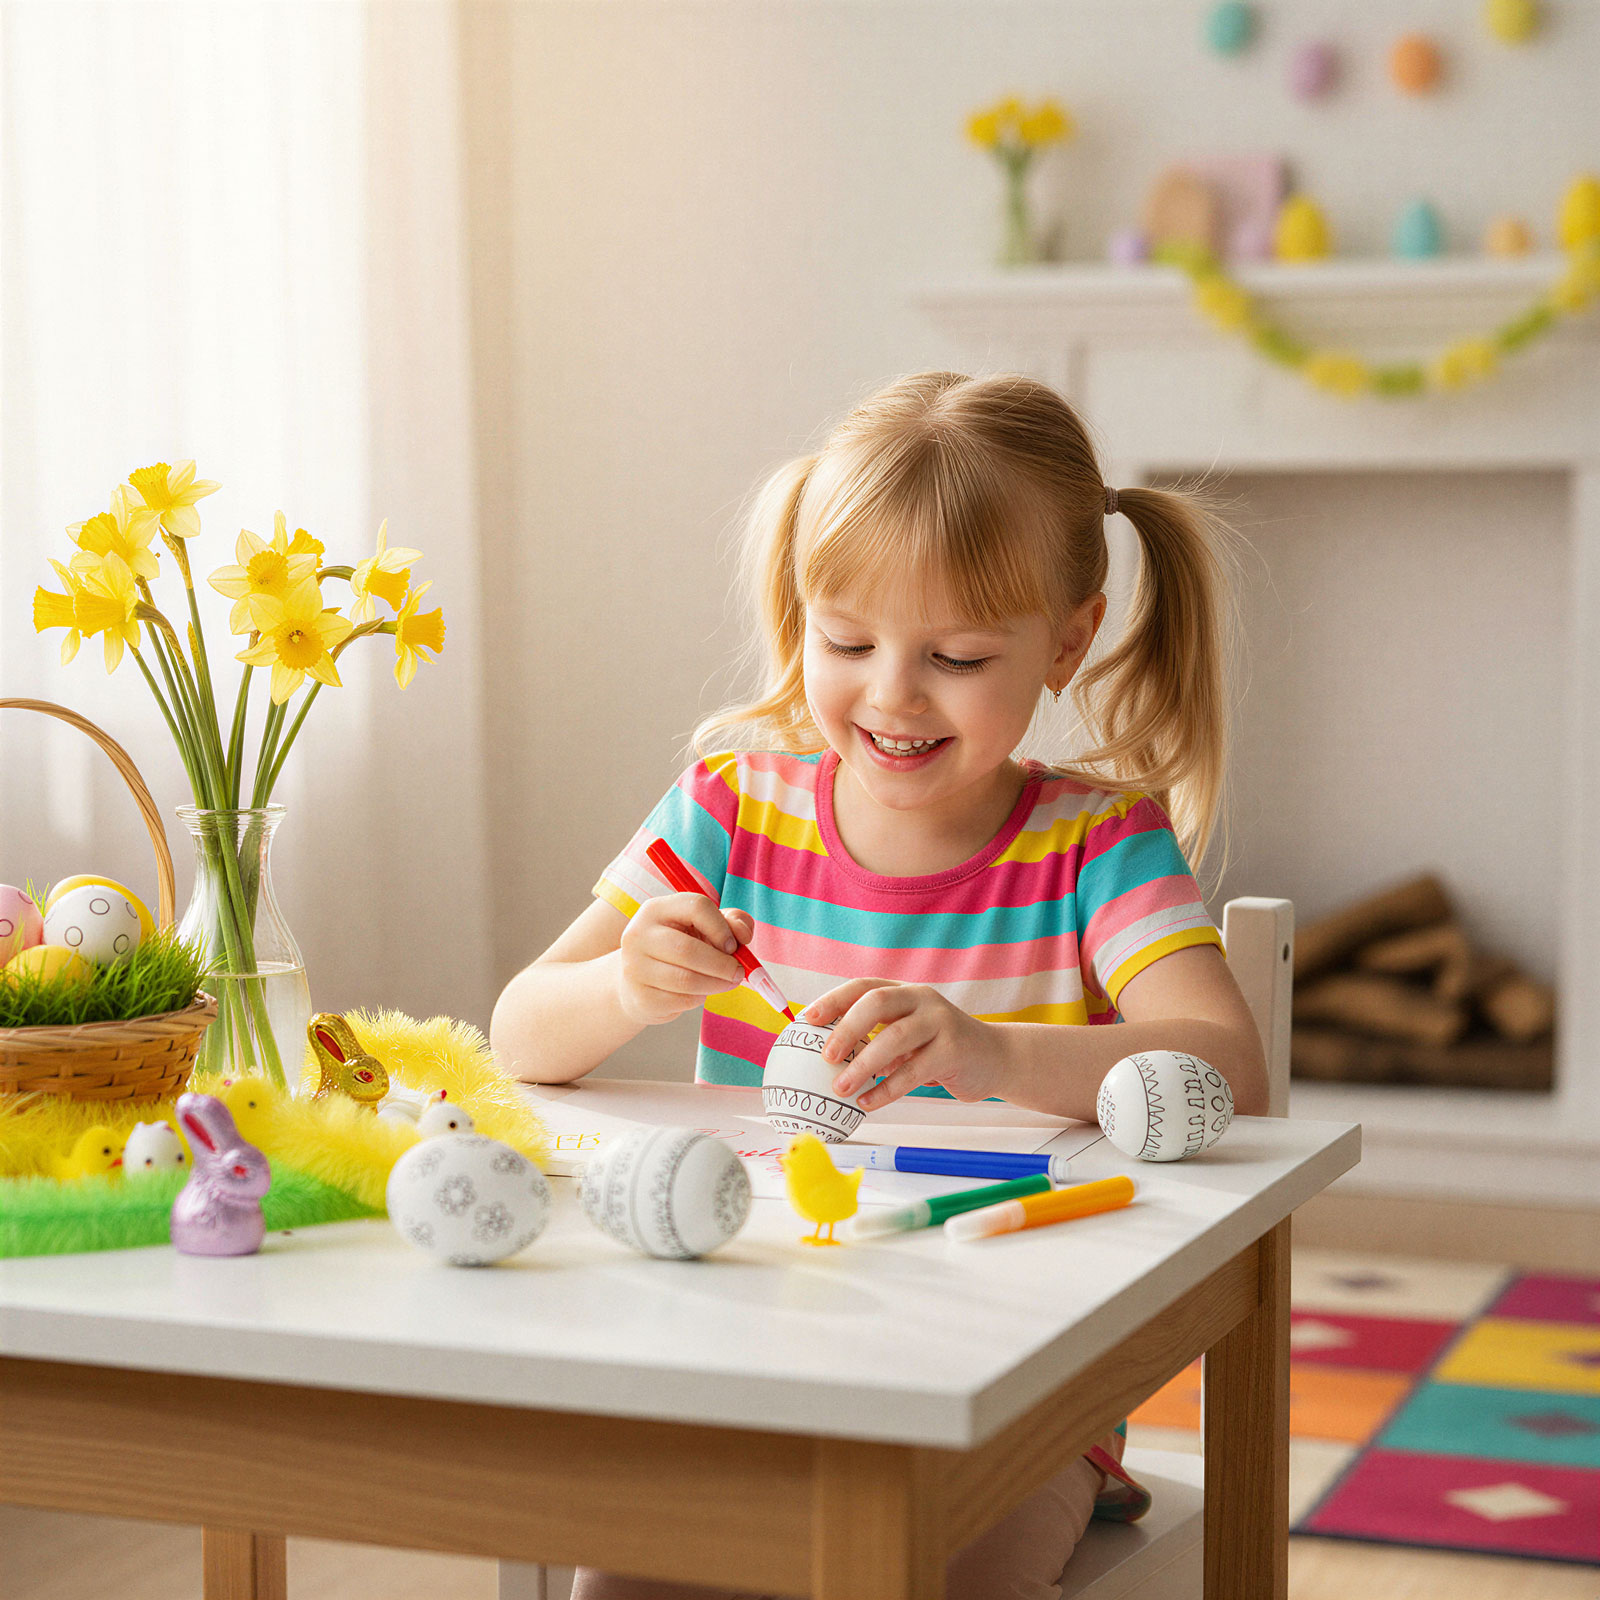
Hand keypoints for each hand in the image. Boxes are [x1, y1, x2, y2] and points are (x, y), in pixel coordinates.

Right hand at [616, 894, 753, 1026]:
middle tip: (738, 972)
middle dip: (722, 964)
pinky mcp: (641, 997)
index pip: (696, 907)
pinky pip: (681, 1000)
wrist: (638, 982)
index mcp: (656, 909)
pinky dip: (700, 997)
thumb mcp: (704, 928)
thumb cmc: (679, 949)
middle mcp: (638, 935)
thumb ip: (731, 923)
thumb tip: (743, 935)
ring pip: (686, 979)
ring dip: (716, 983)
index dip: (721, 927)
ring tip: (728, 982)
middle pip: (688, 949)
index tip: (733, 945)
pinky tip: (703, 992)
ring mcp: (635, 967)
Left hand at [804, 979, 1009, 1110]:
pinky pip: (914, 1071)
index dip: (834, 1000)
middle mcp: (922, 1000)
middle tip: (826, 1056)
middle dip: (847, 1028)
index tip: (807, 1019)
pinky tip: (867, 1103)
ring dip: (863, 1065)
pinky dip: (886, 1089)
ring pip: (895, 1037)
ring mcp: (940, 1022)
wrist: (995, 1058)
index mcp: (905, 993)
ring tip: (840, 1088)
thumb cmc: (940, 1049)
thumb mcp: (909, 1036)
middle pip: (877, 1003)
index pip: (863, 987)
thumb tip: (825, 1058)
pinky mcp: (954, 1050)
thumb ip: (877, 1039)